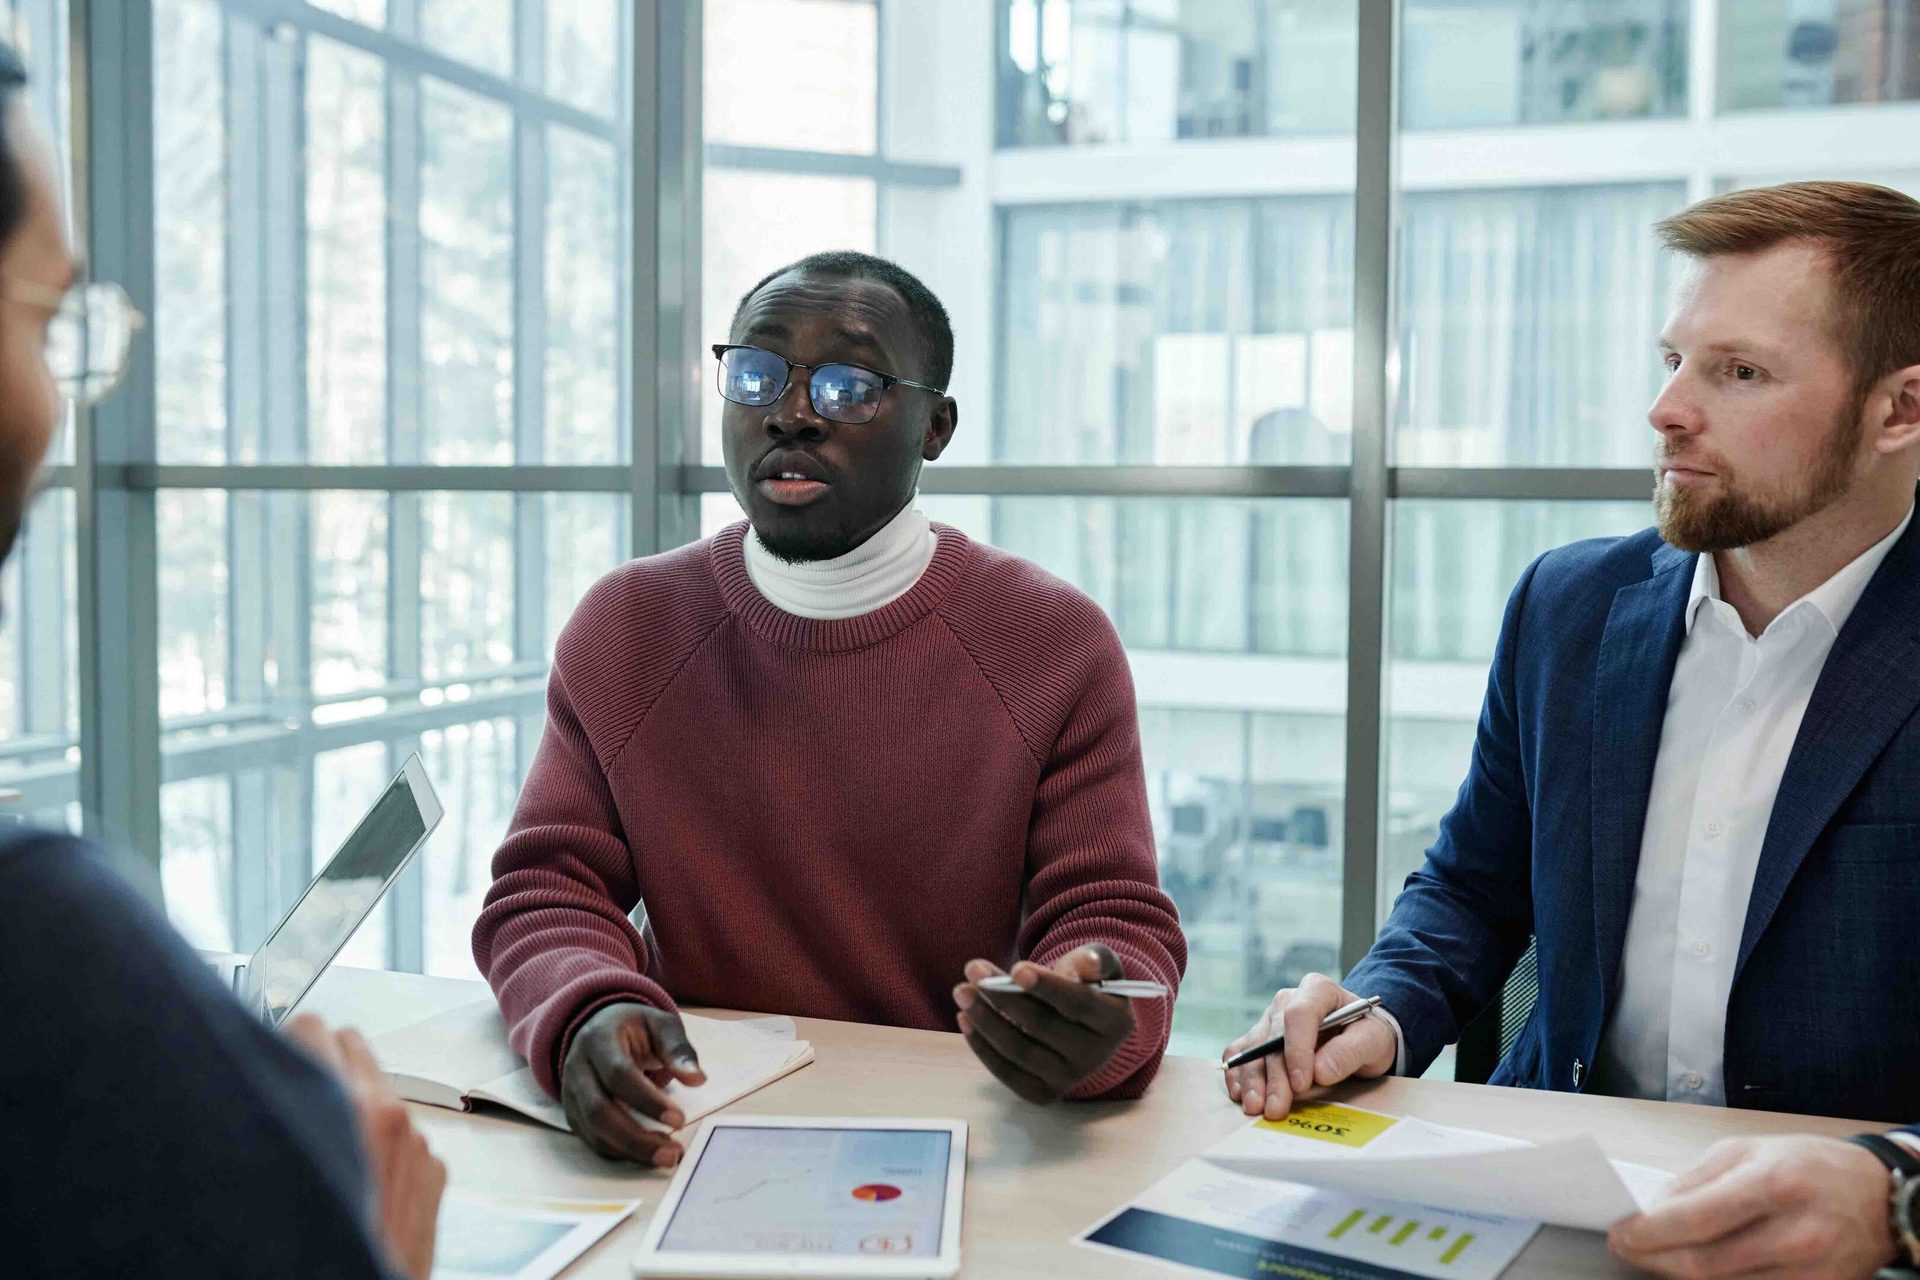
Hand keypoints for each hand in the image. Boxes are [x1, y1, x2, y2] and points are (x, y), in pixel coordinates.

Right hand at [286, 1014, 447, 1279]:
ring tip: (321, 1147)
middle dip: (320, 1064)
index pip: (314, 1030)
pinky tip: (353, 1181)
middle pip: (351, 1048)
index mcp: (351, 1107)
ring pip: (377, 1091)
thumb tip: (260, 1084)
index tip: (272, 1062)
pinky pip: (402, 1135)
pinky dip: (379, 1145)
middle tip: (294, 1095)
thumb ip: (274, 1115)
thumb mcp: (273, 1171)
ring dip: (351, 1106)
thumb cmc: (325, 1242)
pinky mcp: (436, 1171)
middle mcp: (393, 1116)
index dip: (285, 1047)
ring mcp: (419, 1143)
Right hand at [560, 1001, 706, 1167]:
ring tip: (666, 1156)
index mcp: (599, 1040)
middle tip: (672, 1152)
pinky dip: (620, 1153)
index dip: (647, 1101)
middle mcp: (577, 1068)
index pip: (618, 1075)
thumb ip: (678, 1050)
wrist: (598, 1027)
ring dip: (631, 1151)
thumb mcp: (660, 1024)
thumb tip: (697, 1078)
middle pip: (599, 1111)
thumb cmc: (634, 1028)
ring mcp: (571, 1094)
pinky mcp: (574, 1114)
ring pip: (594, 1132)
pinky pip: (593, 1141)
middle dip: (637, 1138)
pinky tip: (647, 1154)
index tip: (679, 1120)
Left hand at [951, 944, 1135, 1103]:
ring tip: (962, 991)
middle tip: (972, 970)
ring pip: (1019, 1050)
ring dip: (985, 1019)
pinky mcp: (1043, 1094)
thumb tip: (1086, 965)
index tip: (1015, 968)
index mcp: (1115, 1022)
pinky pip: (1007, 1072)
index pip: (1078, 1003)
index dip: (1046, 986)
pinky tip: (965, 1019)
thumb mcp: (1098, 964)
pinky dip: (982, 1047)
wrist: (1083, 1027)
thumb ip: (1095, 959)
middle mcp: (1096, 1057)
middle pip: (1042, 1026)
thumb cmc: (1087, 985)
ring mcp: (1069, 1080)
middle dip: (1003, 996)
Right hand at [1223, 973, 1393, 1119]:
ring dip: (1252, 1080)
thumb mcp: (1373, 1041)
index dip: (1297, 1049)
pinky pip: (1239, 1053)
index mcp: (1317, 990)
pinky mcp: (1257, 1038)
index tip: (1302, 1083)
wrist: (1358, 1037)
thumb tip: (1320, 1072)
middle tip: (1277, 1108)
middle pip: (1273, 1038)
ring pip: (1253, 1049)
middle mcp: (1287, 1001)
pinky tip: (1240, 1094)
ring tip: (1255, 1108)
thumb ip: (1349, 1053)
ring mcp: (1269, 1019)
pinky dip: (1237, 1073)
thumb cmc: (1366, 1035)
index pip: (1299, 1014)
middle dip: (1274, 1076)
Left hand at [1608, 1135, 1896, 1279]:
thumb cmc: (1809, 1165)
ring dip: (1679, 1273)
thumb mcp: (1748, 1150)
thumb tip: (1652, 1209)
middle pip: (1704, 1264)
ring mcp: (1810, 1272)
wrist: (1880, 1197)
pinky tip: (1697, 1266)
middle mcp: (1795, 1234)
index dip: (1649, 1232)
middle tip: (1625, 1247)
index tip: (1619, 1232)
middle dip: (1654, 1258)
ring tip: (1656, 1254)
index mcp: (1774, 1184)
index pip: (1697, 1219)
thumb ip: (1696, 1179)